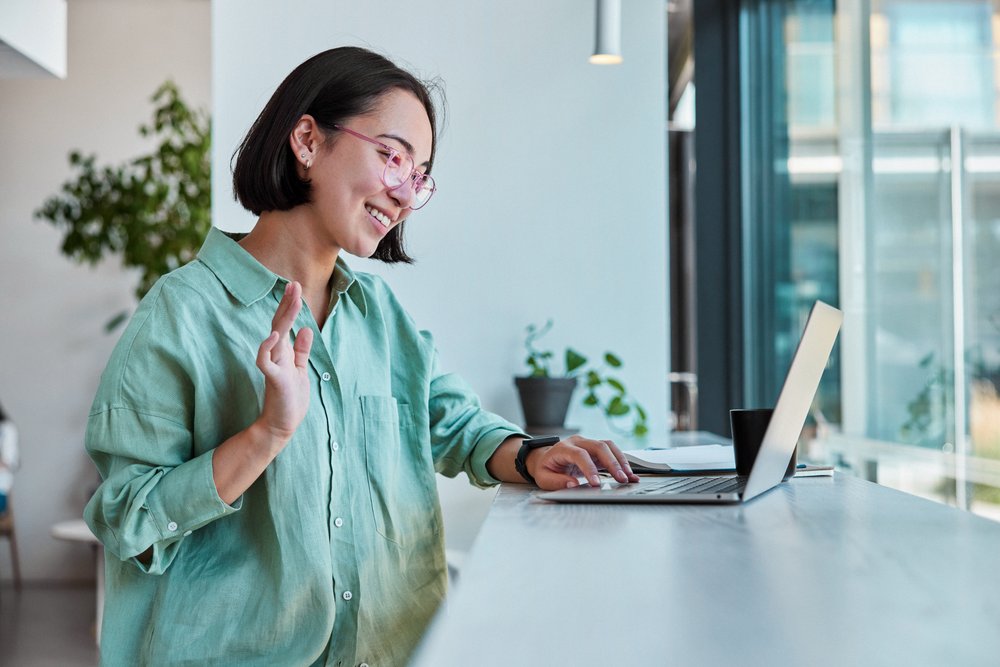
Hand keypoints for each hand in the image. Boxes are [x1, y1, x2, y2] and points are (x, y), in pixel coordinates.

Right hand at [255, 281, 313, 444]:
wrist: (282, 424)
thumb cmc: (290, 398)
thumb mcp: (300, 370)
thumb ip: (301, 351)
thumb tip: (306, 329)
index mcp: (283, 352)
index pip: (285, 323)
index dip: (289, 305)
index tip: (295, 286)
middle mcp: (276, 355)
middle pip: (279, 324)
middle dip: (287, 304)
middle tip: (294, 284)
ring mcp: (273, 365)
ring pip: (274, 337)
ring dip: (284, 318)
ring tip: (292, 300)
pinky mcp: (273, 379)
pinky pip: (265, 361)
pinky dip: (267, 347)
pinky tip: (276, 335)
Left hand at [527, 435, 640, 490]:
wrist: (546, 458)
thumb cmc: (545, 468)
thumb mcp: (544, 478)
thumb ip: (557, 482)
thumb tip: (573, 485)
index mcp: (563, 448)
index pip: (580, 455)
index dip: (589, 468)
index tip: (596, 483)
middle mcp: (578, 442)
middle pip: (599, 446)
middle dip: (612, 463)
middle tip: (621, 479)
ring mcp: (588, 444)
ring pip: (608, 446)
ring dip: (620, 461)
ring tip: (629, 477)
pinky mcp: (596, 450)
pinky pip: (612, 452)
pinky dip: (622, 462)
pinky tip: (630, 474)